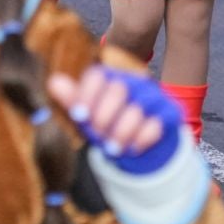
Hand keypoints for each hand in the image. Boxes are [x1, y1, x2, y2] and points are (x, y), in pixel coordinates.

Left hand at [46, 65, 182, 174]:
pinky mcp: (170, 112)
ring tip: (113, 148)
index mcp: (111, 76)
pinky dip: (140, 140)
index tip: (78, 115)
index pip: (97, 75)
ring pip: (136, 109)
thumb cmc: (109, 125)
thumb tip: (54, 82)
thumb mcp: (87, 116)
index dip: (86, 94)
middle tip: (98, 136)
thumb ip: (72, 99)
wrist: (140, 144)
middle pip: (117, 89)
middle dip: (104, 116)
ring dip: (121, 133)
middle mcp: (133, 80)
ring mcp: (154, 95)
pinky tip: (133, 148)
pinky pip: (155, 125)